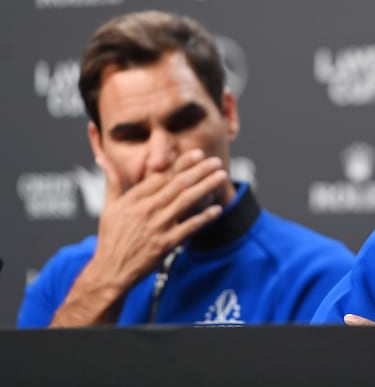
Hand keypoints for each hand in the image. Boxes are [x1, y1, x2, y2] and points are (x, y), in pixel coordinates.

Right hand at [49, 149, 227, 326]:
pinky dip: (204, 218)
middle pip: (178, 184)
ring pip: (186, 201)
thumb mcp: (109, 207)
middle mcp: (146, 209)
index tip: (198, 154)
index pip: (163, 175)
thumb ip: (112, 181)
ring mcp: (157, 227)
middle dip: (200, 170)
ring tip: (222, 177)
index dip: (182, 163)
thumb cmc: (111, 237)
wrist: (111, 271)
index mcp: (134, 198)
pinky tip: (217, 209)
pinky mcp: (165, 244)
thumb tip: (102, 159)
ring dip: (206, 187)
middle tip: (216, 161)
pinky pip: (189, 227)